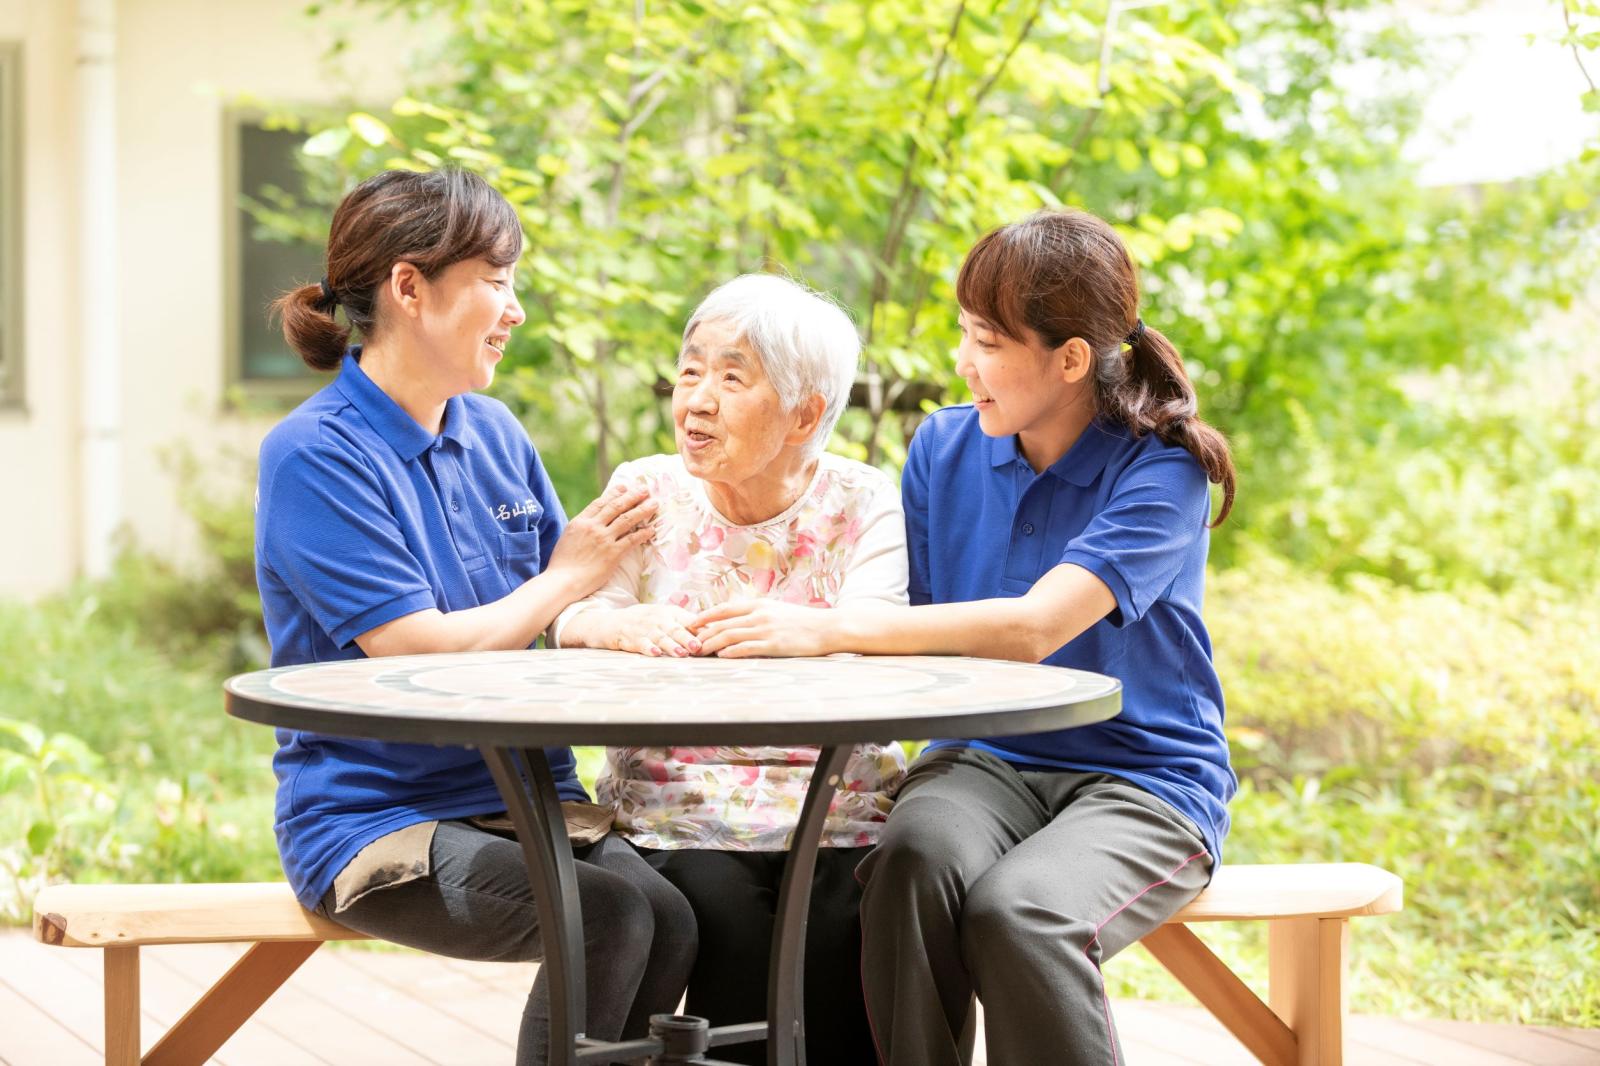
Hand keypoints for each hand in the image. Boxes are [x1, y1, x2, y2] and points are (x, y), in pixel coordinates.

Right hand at [545, 484, 656, 597]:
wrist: (562, 581)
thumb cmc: (562, 563)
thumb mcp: (568, 538)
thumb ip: (581, 528)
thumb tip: (591, 523)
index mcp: (580, 522)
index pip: (600, 502)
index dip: (614, 493)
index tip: (624, 487)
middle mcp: (593, 527)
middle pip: (616, 506)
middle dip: (632, 496)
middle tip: (644, 490)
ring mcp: (604, 539)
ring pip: (627, 519)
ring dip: (642, 510)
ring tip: (654, 503)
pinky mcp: (613, 553)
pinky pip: (632, 539)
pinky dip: (643, 533)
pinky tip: (652, 529)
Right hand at [593, 604, 702, 657]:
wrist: (612, 622)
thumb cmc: (646, 621)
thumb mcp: (666, 617)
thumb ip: (686, 625)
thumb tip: (713, 633)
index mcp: (670, 613)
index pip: (688, 620)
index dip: (701, 629)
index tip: (713, 637)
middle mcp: (658, 619)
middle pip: (676, 629)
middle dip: (687, 638)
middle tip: (699, 647)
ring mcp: (645, 629)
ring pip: (660, 637)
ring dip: (671, 646)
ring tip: (681, 653)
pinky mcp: (632, 638)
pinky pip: (641, 643)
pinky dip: (647, 648)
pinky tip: (654, 653)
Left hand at [691, 600, 835, 657]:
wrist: (827, 628)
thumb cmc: (803, 622)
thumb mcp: (777, 611)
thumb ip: (757, 614)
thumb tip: (737, 622)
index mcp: (759, 604)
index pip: (724, 609)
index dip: (705, 616)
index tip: (690, 623)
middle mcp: (759, 614)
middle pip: (723, 623)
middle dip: (703, 633)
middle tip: (689, 642)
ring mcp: (766, 629)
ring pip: (730, 635)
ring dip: (711, 644)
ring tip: (699, 651)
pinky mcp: (774, 644)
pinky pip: (746, 648)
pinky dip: (730, 651)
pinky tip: (721, 656)